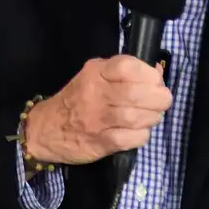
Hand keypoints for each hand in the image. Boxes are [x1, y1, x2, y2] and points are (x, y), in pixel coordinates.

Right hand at [24, 56, 171, 164]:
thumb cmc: (77, 100)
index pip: (127, 66)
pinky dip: (142, 135)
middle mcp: (94, 92)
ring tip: (152, 116)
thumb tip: (156, 73)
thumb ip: (122, 74)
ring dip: (152, 117)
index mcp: (95, 72)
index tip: (155, 81)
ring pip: (135, 116)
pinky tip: (139, 131)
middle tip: (162, 101)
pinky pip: (130, 138)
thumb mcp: (94, 76)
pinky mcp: (99, 142)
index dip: (149, 74)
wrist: (45, 128)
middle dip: (159, 98)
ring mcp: (96, 119)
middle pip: (136, 93)